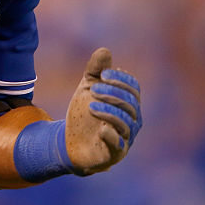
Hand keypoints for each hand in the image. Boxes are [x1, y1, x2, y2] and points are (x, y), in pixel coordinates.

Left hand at [65, 47, 141, 174]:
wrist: (70, 140)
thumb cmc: (84, 113)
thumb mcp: (87, 88)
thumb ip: (95, 71)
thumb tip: (105, 50)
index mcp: (128, 102)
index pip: (134, 88)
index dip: (121, 79)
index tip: (102, 74)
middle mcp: (132, 120)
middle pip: (131, 104)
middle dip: (113, 94)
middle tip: (93, 89)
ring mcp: (125, 137)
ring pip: (126, 123)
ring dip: (109, 112)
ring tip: (91, 106)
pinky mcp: (114, 153)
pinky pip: (119, 145)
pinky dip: (112, 136)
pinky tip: (101, 129)